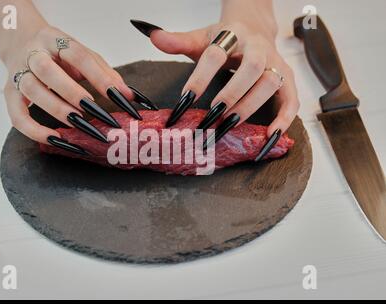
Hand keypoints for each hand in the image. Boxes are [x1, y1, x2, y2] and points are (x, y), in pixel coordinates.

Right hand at [3, 25, 134, 143]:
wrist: (21, 43)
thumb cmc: (58, 55)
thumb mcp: (82, 56)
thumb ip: (105, 73)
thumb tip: (130, 97)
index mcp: (55, 40)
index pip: (79, 56)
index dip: (99, 77)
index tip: (120, 97)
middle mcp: (33, 54)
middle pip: (48, 71)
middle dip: (73, 93)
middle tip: (96, 112)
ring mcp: (18, 74)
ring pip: (32, 91)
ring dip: (57, 110)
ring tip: (80, 124)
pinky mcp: (9, 94)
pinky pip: (17, 116)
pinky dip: (35, 131)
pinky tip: (58, 139)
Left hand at [133, 18, 298, 136]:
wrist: (255, 27)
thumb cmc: (227, 38)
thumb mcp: (202, 38)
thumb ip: (178, 41)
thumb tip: (153, 36)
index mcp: (233, 35)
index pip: (216, 53)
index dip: (201, 77)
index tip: (185, 99)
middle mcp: (258, 47)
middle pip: (251, 68)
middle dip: (232, 93)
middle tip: (213, 116)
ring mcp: (275, 63)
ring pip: (271, 83)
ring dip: (251, 106)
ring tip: (230, 125)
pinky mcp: (286, 79)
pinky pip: (291, 98)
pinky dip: (284, 118)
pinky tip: (270, 134)